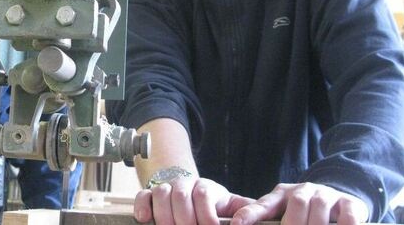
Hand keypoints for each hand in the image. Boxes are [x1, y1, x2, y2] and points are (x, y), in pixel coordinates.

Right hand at [133, 176, 253, 224]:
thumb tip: (261, 217)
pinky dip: (142, 206)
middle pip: (181, 195)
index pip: (204, 194)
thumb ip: (246, 210)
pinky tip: (145, 219)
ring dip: (164, 216)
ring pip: (161, 194)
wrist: (189, 191)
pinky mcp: (150, 194)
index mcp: (206, 187)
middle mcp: (184, 184)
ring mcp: (166, 188)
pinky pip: (142, 195)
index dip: (206, 215)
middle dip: (185, 219)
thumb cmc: (212, 204)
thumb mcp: (231, 205)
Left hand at [231, 182, 369, 224]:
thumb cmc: (305, 211)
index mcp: (281, 195)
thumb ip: (270, 219)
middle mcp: (303, 191)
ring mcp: (327, 195)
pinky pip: (347, 216)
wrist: (339, 195)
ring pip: (318, 207)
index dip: (249, 215)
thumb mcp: (284, 211)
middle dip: (293, 224)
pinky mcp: (349, 203)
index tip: (237, 224)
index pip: (263, 204)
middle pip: (295, 204)